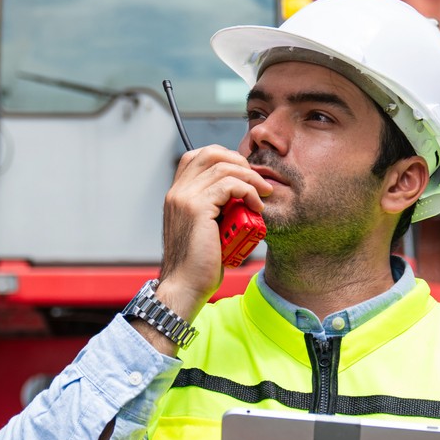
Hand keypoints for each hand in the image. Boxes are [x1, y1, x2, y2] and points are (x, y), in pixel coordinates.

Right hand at [155, 146, 271, 317]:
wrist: (185, 287)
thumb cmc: (199, 265)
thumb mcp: (205, 229)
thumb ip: (215, 209)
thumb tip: (240, 197)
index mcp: (177, 195)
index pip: (199, 157)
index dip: (225, 159)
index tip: (245, 175)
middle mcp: (178, 192)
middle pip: (211, 153)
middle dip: (240, 162)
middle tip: (257, 181)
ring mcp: (185, 198)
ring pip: (223, 167)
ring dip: (250, 178)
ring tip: (262, 194)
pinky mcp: (197, 208)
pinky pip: (229, 185)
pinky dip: (248, 191)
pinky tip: (256, 206)